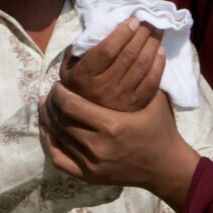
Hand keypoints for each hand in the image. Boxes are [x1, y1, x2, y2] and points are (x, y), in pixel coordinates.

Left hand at [40, 82, 200, 209]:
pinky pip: (59, 159)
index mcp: (111, 125)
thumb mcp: (152, 98)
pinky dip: (50, 143)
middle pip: (60, 120)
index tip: (58, 83)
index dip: (60, 92)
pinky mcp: (89, 176)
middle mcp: (98, 146)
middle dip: (52, 103)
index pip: (71, 105)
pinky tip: (47, 130)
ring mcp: (92, 164)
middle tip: (51, 92)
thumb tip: (135, 37)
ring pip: (58, 138)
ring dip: (49, 119)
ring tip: (46, 105)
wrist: (166, 165)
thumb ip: (139, 73)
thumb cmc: (160, 127)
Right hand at [60, 18, 165, 111]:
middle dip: (141, 34)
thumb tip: (106, 24)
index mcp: (84, 76)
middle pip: (128, 56)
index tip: (133, 20)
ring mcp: (120, 99)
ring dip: (152, 45)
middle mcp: (102, 89)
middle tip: (149, 21)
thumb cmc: (78, 79)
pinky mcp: (135, 105)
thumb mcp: (70, 62)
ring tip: (157, 30)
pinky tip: (160, 50)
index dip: (123, 33)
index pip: (107, 51)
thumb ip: (83, 45)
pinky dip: (159, 64)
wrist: (83, 113)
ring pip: (142, 66)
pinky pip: (152, 82)